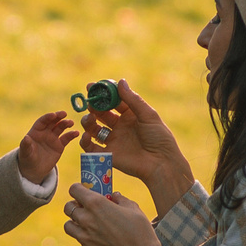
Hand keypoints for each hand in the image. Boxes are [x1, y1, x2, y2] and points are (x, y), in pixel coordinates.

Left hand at [17, 111, 76, 184]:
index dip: (47, 117)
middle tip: (64, 113)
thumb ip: (26, 145)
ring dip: (65, 124)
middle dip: (58, 117)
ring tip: (71, 122)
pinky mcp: (59, 145)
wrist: (34, 170)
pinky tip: (76, 133)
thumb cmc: (27, 159)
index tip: (53, 115)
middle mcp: (45, 132)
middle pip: (52, 122)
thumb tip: (26, 138)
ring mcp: (53, 138)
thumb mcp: (25, 153)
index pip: (42, 121)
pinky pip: (66, 138)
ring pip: (60, 128)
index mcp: (36, 131)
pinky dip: (71, 135)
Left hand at [61, 182, 160, 245]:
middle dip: (75, 205)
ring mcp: (84, 238)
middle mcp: (86, 219)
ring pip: (68, 226)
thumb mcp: (133, 208)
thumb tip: (114, 196)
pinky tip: (100, 242)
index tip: (83, 192)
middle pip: (68, 208)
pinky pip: (81, 244)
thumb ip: (120, 199)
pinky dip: (87, 241)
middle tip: (85, 208)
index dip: (78, 189)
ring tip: (88, 225)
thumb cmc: (140, 230)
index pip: (74, 190)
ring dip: (75, 223)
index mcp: (96, 204)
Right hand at [81, 80, 195, 214]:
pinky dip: (85, 140)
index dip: (103, 93)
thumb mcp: (148, 115)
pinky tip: (87, 135)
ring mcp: (113, 140)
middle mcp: (120, 126)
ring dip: (88, 121)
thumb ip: (132, 100)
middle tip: (89, 102)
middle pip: (101, 113)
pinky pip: (91, 147)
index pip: (113, 101)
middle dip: (93, 106)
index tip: (92, 86)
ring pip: (93, 128)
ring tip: (89, 118)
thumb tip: (120, 81)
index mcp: (130, 115)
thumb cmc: (159, 138)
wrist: (161, 163)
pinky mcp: (107, 154)